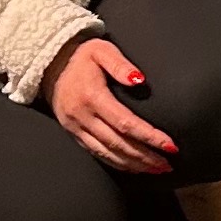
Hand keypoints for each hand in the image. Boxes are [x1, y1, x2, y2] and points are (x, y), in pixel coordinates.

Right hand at [47, 37, 175, 174]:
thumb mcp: (102, 50)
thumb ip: (121, 65)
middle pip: (118, 143)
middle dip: (145, 157)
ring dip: (133, 164)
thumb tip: (140, 80)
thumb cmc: (80, 57)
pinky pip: (96, 153)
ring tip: (156, 170)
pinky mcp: (73, 133)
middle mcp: (83, 116)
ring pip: (107, 153)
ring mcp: (76, 127)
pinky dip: (116, 162)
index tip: (170, 145)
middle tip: (167, 165)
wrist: (49, 65)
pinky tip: (132, 167)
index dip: (149, 137)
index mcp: (93, 97)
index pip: (126, 123)